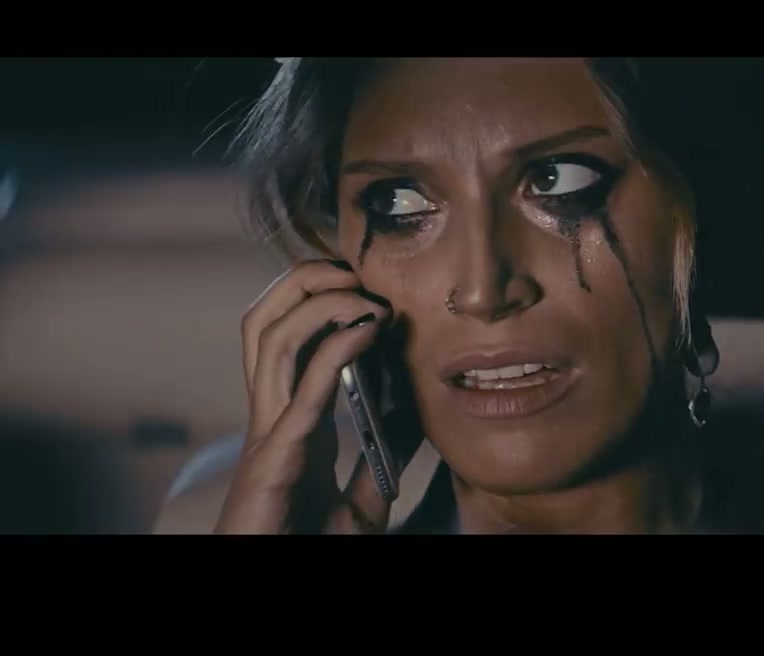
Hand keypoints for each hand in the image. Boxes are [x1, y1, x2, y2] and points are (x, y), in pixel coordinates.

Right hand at [215, 259, 396, 534]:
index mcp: (291, 422)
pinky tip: (368, 329)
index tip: (370, 283)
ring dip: (316, 303)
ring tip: (362, 290)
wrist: (275, 578)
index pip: (290, 339)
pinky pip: (303, 391)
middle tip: (353, 267)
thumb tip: (416, 414)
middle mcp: (272, 419)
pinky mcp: (274, 462)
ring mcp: (268, 436)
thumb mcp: (362, 497)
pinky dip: (335, 351)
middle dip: (302, 282)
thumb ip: (382, 455)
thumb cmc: (309, 547)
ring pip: (269, 341)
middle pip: (264, 324)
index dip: (319, 299)